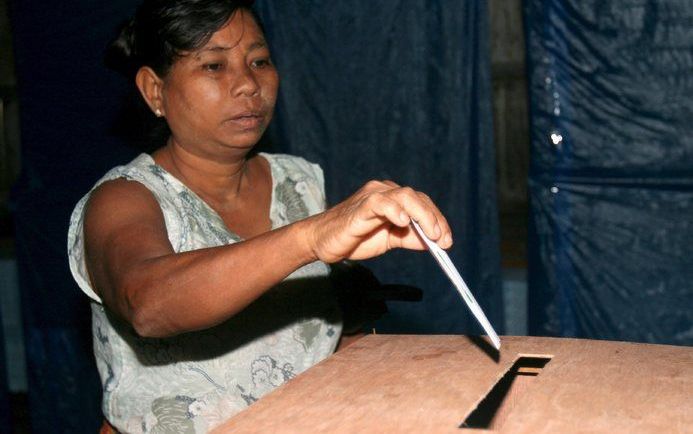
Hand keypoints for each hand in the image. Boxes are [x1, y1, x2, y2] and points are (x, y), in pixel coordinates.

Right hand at [306, 180, 452, 262]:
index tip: (447, 241)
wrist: (322, 242)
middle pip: (416, 197)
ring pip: (404, 196)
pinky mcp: (359, 207)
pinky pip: (380, 203)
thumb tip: (437, 242)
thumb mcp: (390, 240)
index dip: (437, 220)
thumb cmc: (355, 238)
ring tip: (431, 233)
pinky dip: (394, 210)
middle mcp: (384, 192)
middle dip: (433, 218)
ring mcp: (371, 197)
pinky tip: (403, 222)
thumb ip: (411, 238)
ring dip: (421, 215)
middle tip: (442, 239)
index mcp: (392, 198)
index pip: (422, 203)